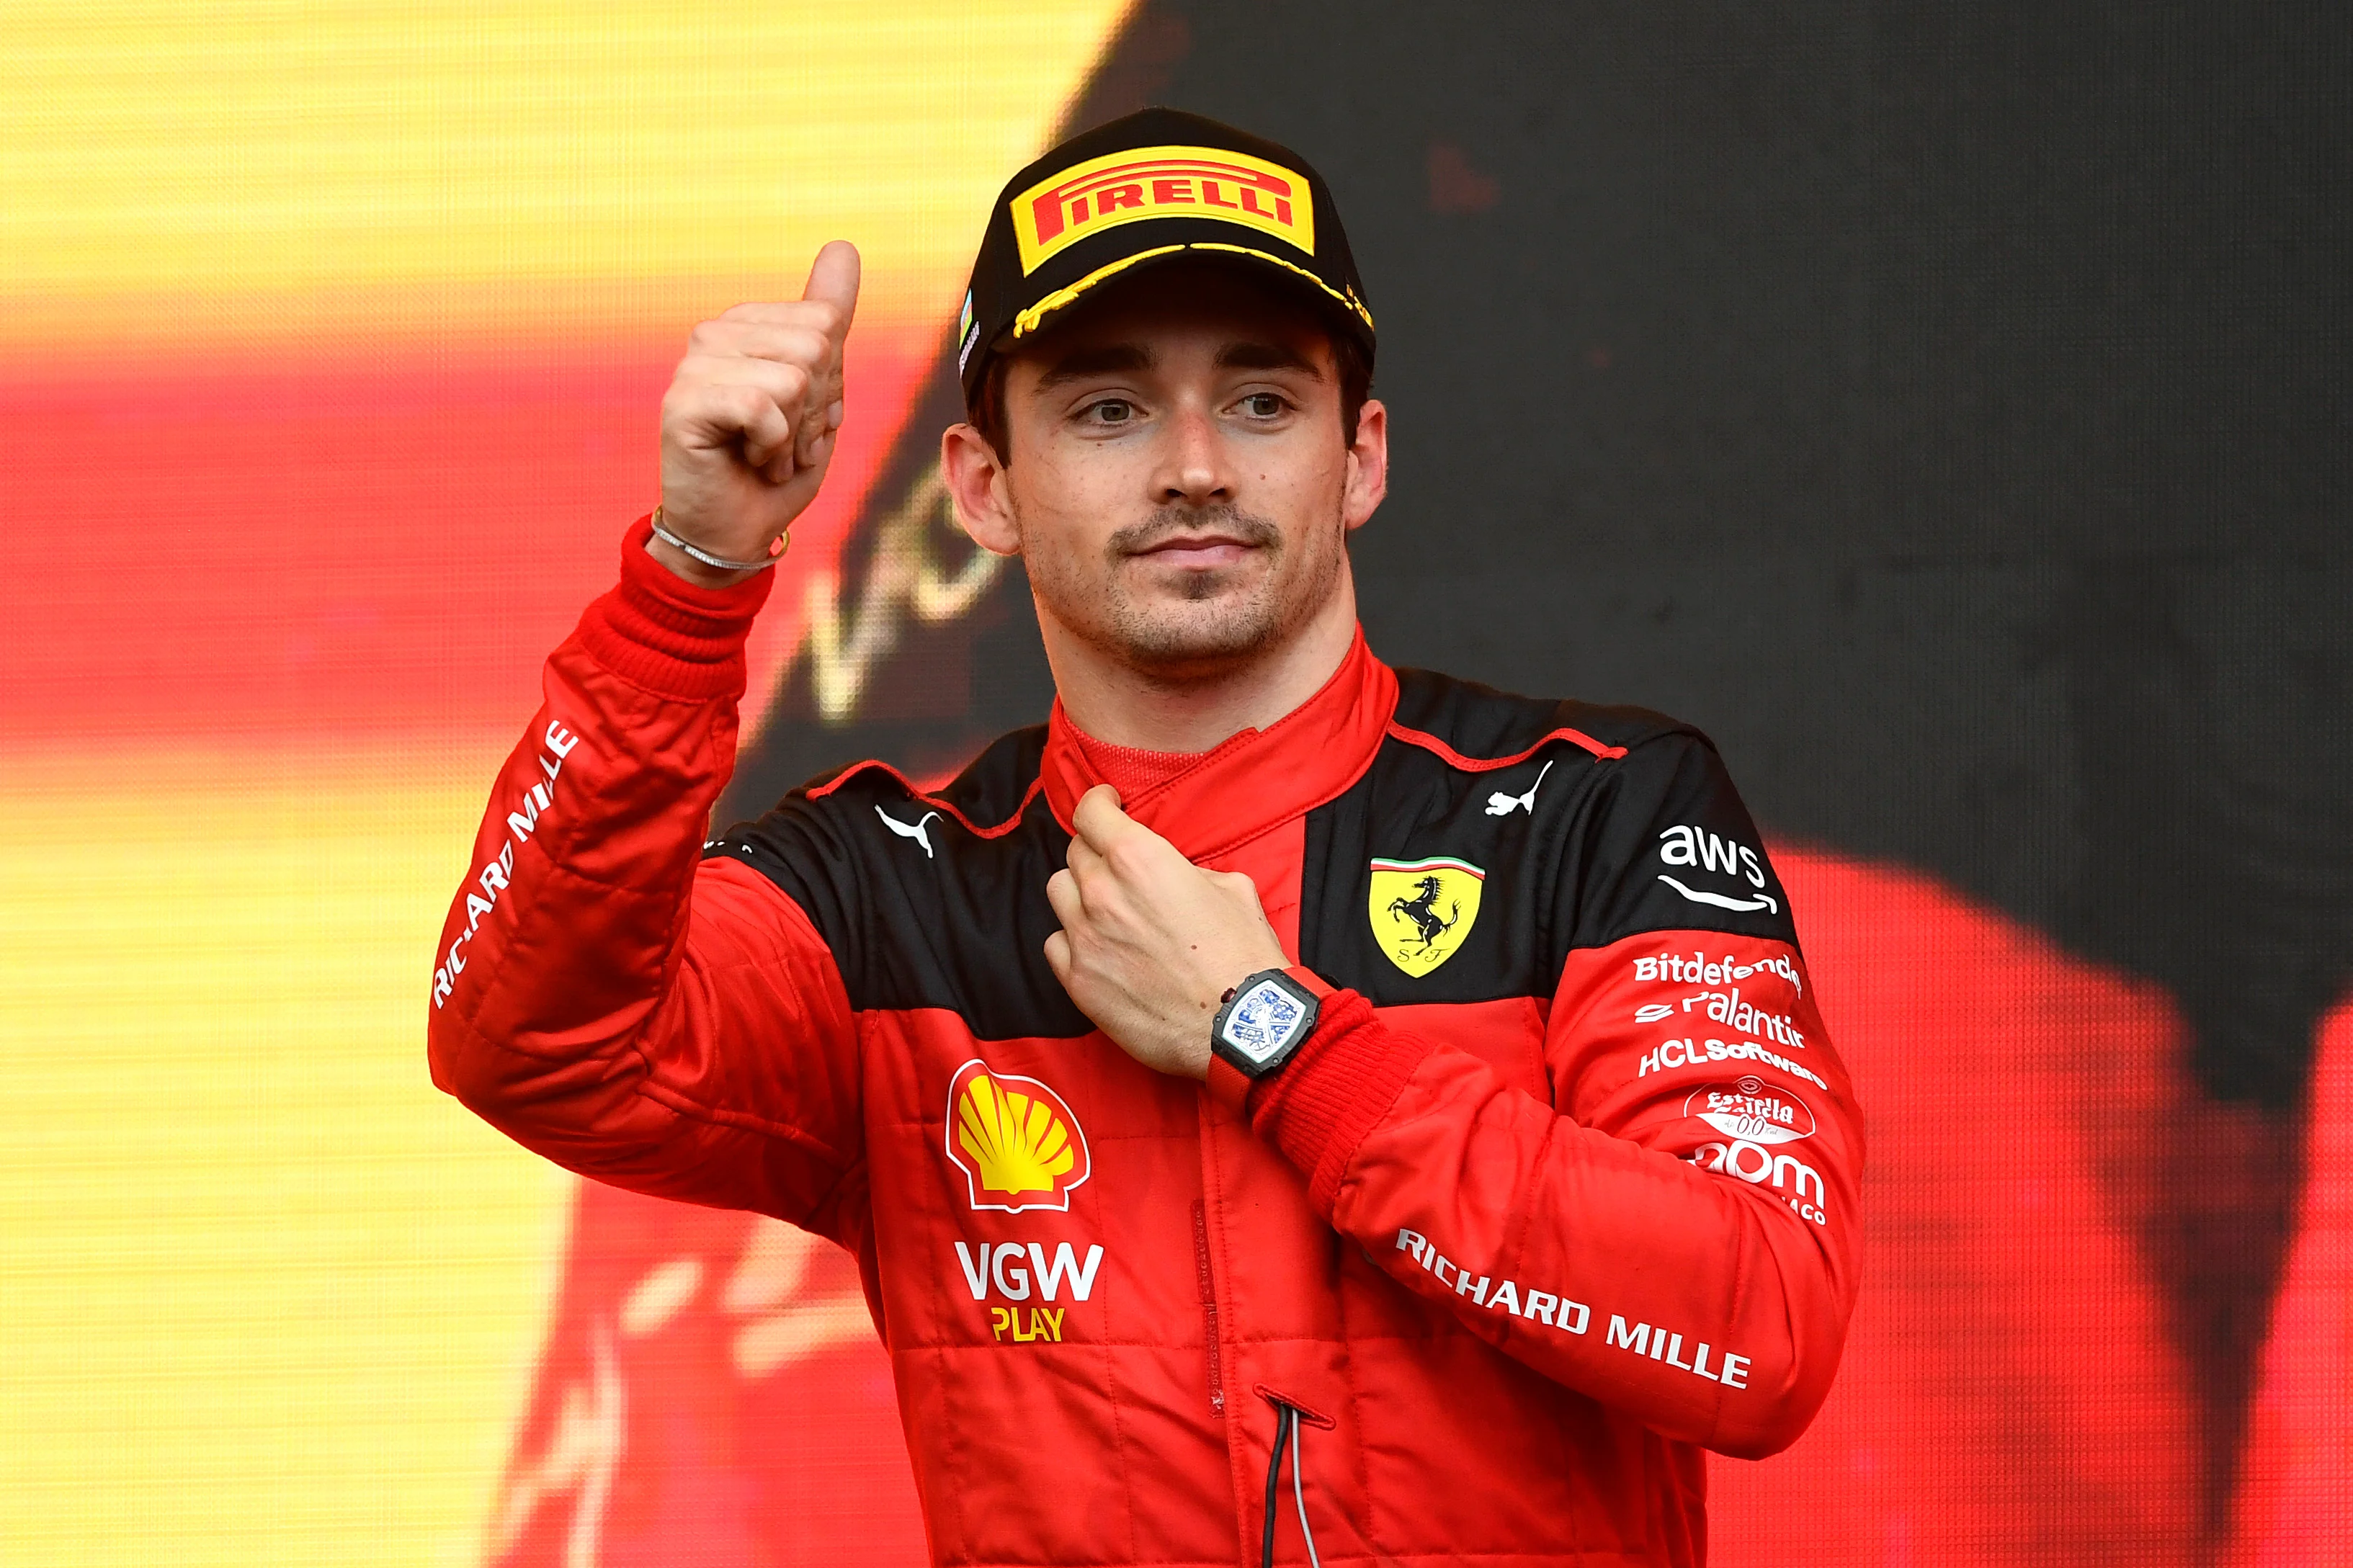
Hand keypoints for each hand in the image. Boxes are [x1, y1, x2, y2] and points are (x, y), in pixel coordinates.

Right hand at [652, 240, 861, 585]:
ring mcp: (694, 365)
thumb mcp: (819, 388)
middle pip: (814, 346)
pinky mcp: (683, 401)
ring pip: (792, 377)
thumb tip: (843, 246)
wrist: (734, 531)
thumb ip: (829, 316)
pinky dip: (772, 446)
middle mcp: (715, 333)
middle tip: (781, 440)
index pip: (826, 323)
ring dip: (794, 433)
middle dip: (814, 409)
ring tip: (764, 452)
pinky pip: (763, 406)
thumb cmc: (774, 466)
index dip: (829, 382)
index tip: (799, 416)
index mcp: (748, 324)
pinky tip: (748, 459)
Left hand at [1043, 785, 1289, 1078]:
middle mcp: (1102, 892)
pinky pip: (1055, 943)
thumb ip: (1189, 870)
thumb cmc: (1242, 955)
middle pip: (1075, 852)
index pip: (1091, 812)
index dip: (1098, 803)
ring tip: (1106, 908)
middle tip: (1119, 868)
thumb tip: (1176, 875)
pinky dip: (1073, 939)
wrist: (1239, 1024)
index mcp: (1139, 858)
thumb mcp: (1231, 887)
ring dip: (1079, 893)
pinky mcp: (1077, 980)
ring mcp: (1084, 937)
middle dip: (1097, 853)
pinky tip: (1099, 948)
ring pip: (1058, 892)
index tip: (1105, 805)